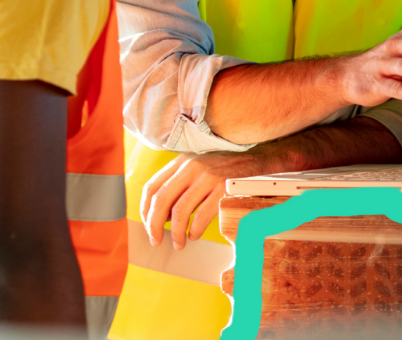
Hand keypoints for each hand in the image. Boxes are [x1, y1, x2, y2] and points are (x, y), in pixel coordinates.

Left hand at [141, 149, 290, 249]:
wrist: (257, 157)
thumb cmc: (224, 167)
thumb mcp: (197, 166)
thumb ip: (179, 183)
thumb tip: (162, 215)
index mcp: (181, 161)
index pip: (152, 187)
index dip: (145, 210)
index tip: (147, 224)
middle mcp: (191, 167)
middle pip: (161, 200)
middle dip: (154, 224)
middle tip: (155, 239)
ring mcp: (207, 177)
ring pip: (180, 211)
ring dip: (175, 232)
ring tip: (178, 243)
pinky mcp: (223, 188)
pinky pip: (201, 216)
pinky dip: (195, 230)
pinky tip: (195, 235)